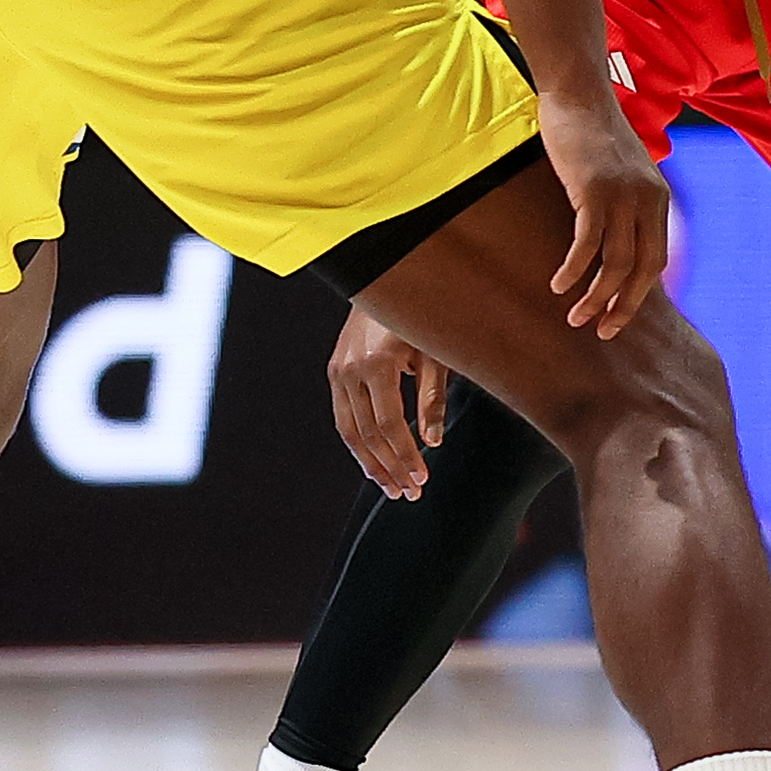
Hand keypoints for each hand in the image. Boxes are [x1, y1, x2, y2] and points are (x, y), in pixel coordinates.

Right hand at [327, 308, 449, 498]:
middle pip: (367, 434)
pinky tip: (373, 462)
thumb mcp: (435, 351)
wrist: (384, 277)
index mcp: (378, 363)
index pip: (390, 424)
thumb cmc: (419, 313)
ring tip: (391, 488)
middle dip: (389, 468)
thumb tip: (433, 442)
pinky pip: (343, 417)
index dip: (405, 456)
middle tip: (408, 493)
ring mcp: (338, 371)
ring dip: (371, 464)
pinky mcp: (335, 371)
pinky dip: (358, 444)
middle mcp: (351, 370)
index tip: (421, 479)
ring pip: (350, 431)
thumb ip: (433, 397)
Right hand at [535, 87, 668, 335]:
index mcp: (657, 199)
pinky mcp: (595, 189)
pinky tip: (559, 285)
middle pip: (642, 269)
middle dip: (622, 306)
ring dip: (595, 297)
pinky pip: (587, 243)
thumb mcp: (620, 172)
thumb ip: (625, 204)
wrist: (578, 93)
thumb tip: (615, 243)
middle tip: (600, 331)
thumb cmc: (592, 133)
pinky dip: (574, 270)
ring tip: (575, 317)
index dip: (638, 295)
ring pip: (615, 263)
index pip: (656, 261)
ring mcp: (623, 195)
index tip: (617, 318)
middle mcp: (648, 200)